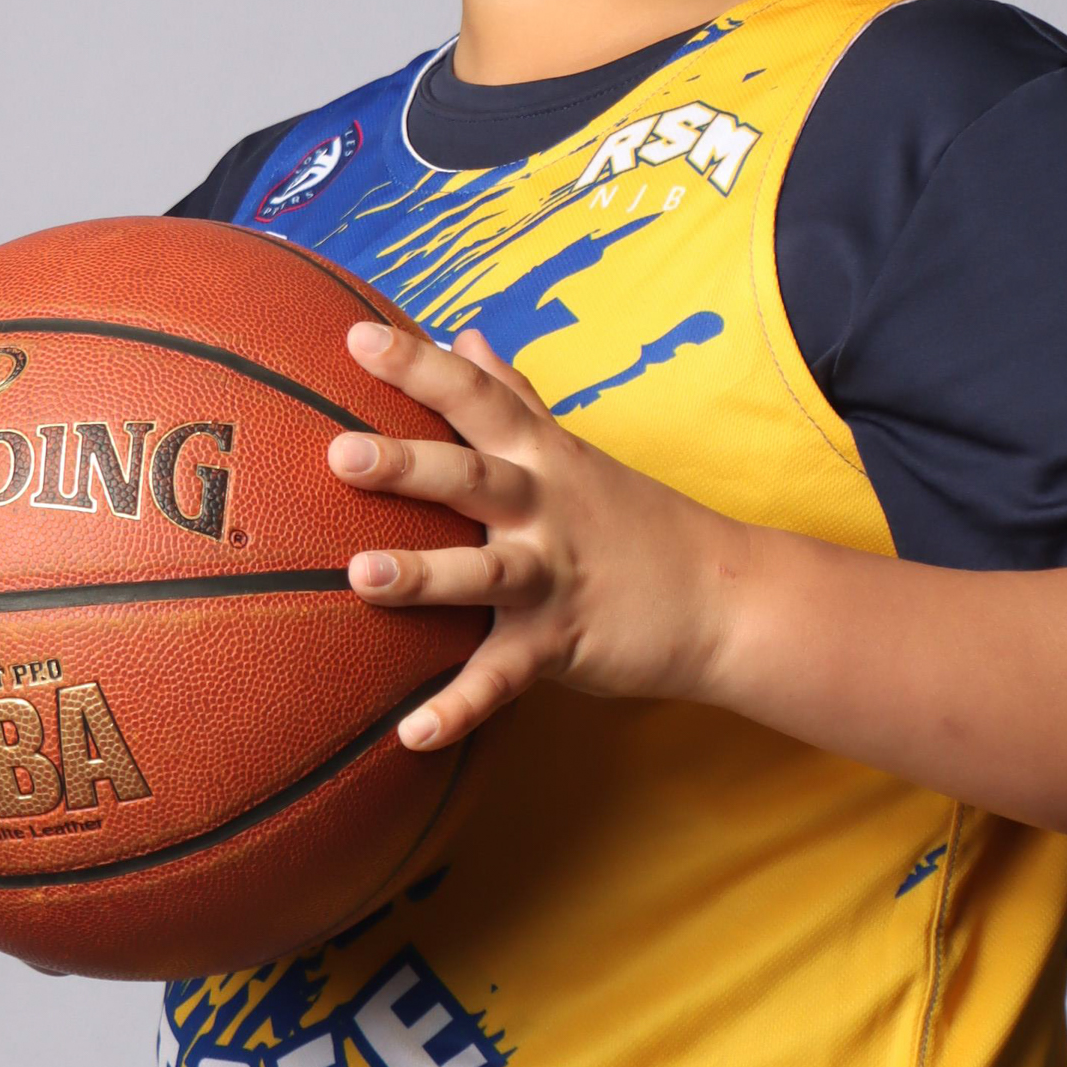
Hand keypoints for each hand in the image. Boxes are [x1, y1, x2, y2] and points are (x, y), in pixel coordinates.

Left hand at [328, 321, 746, 751]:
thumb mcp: (574, 450)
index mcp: (542, 457)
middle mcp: (545, 509)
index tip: (358, 334)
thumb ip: (516, 396)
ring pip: (484, 574)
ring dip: (424, 574)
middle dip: (409, 465)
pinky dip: (461, 705)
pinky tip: (411, 733)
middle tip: (340, 452)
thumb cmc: (636, 520)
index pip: (476, 396)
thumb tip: (468, 336)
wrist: (726, 597)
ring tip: (361, 577)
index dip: (419, 364)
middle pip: (473, 479)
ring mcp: (554, 576)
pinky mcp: (562, 642)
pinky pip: (504, 677)